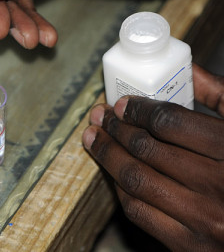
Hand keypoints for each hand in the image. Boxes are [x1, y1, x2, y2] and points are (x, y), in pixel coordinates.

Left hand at [82, 64, 223, 250]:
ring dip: (107, 155)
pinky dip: (120, 188)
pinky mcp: (189, 245)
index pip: (169, 121)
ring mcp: (204, 220)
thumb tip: (188, 70)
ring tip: (93, 138)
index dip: (137, 110)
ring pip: (136, 179)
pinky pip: (139, 211)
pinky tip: (113, 172)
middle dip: (115, 129)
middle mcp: (218, 186)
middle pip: (146, 149)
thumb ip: (221, 98)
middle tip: (99, 117)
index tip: (122, 104)